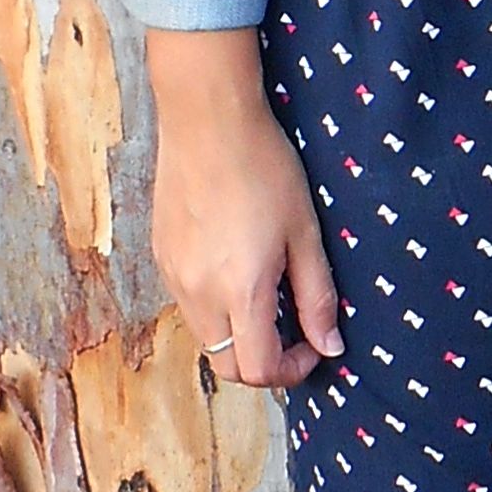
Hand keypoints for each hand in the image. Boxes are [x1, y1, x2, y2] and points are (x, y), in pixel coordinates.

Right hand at [149, 31, 344, 385]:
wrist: (208, 120)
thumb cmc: (265, 169)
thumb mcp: (305, 233)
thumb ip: (317, 297)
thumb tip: (330, 347)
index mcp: (240, 291)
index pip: (258, 371)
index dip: (292, 371)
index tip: (313, 345)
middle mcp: (198, 293)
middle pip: (227, 365)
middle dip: (263, 361)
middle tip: (292, 329)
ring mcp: (173, 277)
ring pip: (205, 337)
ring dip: (238, 335)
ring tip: (265, 292)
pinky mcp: (161, 257)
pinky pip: (189, 305)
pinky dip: (215, 307)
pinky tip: (234, 267)